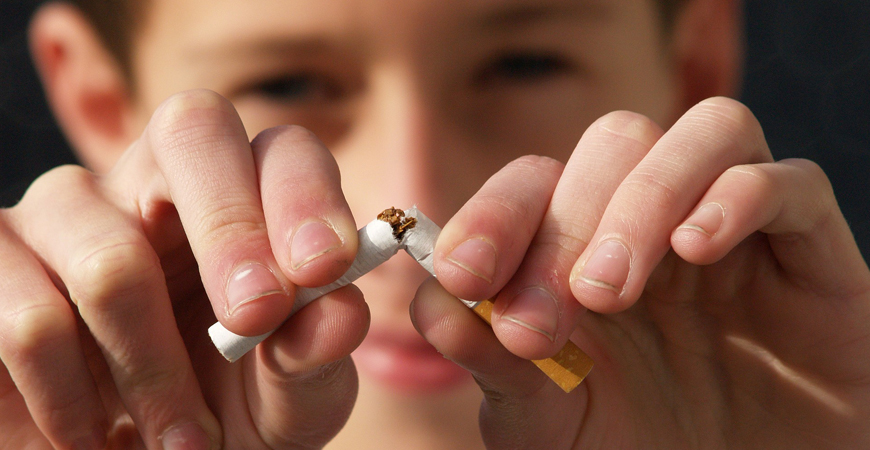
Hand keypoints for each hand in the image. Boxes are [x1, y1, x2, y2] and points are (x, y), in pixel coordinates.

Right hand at [0, 90, 368, 448]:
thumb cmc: (229, 414)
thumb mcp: (293, 394)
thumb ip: (317, 351)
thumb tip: (340, 312)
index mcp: (244, 196)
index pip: (280, 150)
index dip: (304, 197)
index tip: (322, 269)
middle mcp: (153, 182)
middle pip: (191, 130)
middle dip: (233, 232)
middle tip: (255, 321)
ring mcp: (65, 214)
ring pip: (110, 256)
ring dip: (156, 371)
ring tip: (185, 439)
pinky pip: (29, 317)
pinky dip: (73, 397)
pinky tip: (96, 432)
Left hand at [412, 97, 869, 448]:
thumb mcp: (548, 422)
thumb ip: (493, 362)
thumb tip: (431, 304)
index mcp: (588, 248)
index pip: (535, 185)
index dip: (494, 216)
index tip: (463, 277)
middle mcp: (659, 223)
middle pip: (615, 144)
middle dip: (566, 225)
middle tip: (544, 319)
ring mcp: (737, 230)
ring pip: (703, 133)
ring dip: (643, 197)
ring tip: (607, 289)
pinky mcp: (810, 252)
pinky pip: (789, 183)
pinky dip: (737, 197)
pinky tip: (696, 247)